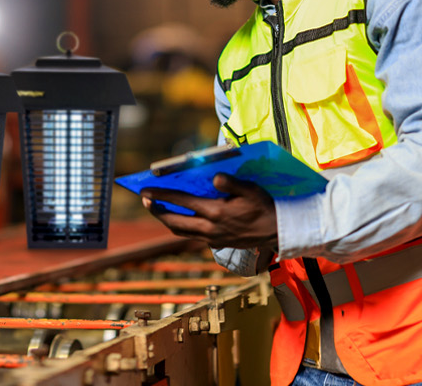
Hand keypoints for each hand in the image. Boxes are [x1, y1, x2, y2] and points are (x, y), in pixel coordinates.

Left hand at [142, 173, 277, 248]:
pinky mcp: (216, 244)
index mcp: (216, 212)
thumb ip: (232, 183)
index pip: (181, 202)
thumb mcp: (251, 190)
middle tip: (144, 200)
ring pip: (180, 232)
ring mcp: (212, 238)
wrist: (277, 233)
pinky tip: (180, 217)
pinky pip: (192, 236)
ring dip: (166, 220)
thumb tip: (214, 178)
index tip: (144, 190)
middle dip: (156, 210)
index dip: (161, 195)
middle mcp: (210, 228)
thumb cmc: (264, 207)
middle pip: (173, 221)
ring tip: (156, 209)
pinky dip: (181, 227)